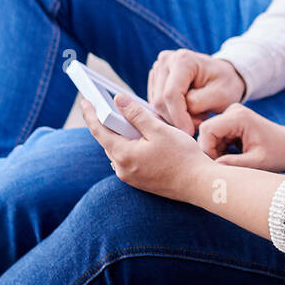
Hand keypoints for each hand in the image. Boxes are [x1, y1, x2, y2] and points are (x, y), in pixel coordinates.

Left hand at [81, 95, 207, 200]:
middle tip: (105, 105)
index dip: (90, 114)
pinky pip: (127, 159)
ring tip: (123, 118)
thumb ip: (136, 115)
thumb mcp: (159, 130)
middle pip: (108, 140)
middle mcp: (122, 169)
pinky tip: (139, 137)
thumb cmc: (183, 156)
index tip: (85, 101)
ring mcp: (130, 177)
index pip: (99, 130)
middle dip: (107, 123)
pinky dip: (129, 146)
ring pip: (118, 150)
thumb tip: (118, 100)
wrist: (199, 184)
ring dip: (120, 135)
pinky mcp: (140, 182)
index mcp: (124, 155)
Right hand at [146, 50, 245, 136]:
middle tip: (198, 122)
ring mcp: (158, 69)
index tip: (190, 131)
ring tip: (197, 114)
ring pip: (157, 105)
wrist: (224, 75)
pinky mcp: (155, 79)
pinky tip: (188, 110)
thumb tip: (178, 113)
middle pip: (161, 100)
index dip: (178, 117)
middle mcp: (166, 60)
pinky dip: (171, 113)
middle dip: (177, 118)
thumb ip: (198, 103)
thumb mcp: (220, 95)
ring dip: (175, 117)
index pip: (171, 94)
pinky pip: (157, 104)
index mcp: (183, 60)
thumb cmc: (225, 84)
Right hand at [197, 104, 284, 170]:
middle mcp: (233, 111)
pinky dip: (220, 149)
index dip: (207, 150)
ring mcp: (232, 114)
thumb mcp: (257, 162)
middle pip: (206, 132)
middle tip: (225, 167)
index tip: (218, 166)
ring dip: (216, 151)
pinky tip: (234, 158)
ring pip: (210, 135)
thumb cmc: (278, 154)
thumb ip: (234, 164)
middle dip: (211, 151)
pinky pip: (216, 136)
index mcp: (239, 117)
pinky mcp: (232, 121)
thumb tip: (212, 167)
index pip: (207, 130)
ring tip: (233, 163)